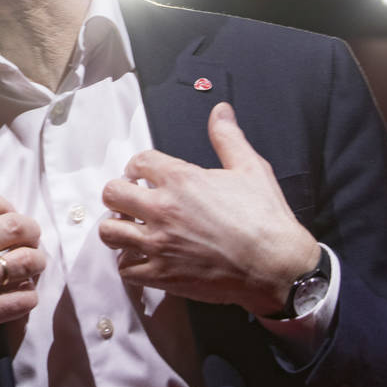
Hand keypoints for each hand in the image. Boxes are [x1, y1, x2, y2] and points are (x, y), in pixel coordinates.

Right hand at [0, 177, 46, 386]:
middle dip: (30, 229)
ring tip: (35, 265)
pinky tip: (23, 296)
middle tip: (31, 237)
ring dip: (37, 261)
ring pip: (26, 261)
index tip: (8, 214)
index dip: (5, 205)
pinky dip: (29, 296)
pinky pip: (22, 299)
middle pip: (15, 226)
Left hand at [98, 101, 319, 316]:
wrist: (277, 267)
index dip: (138, 166)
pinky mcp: (162, 275)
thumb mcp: (251, 168)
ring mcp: (159, 244)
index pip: (138, 161)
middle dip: (119, 194)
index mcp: (180, 179)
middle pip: (112, 193)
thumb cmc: (265, 219)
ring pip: (109, 231)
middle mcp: (163, 210)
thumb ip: (227, 137)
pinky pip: (125, 268)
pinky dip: (130, 263)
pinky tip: (142, 258)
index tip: (142, 175)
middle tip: (131, 200)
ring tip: (131, 228)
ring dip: (117, 227)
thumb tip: (220, 111)